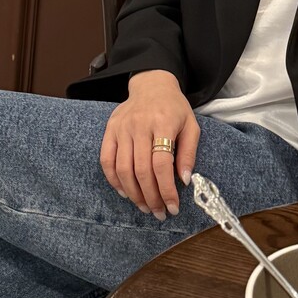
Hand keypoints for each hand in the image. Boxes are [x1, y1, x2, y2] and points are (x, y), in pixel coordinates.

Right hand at [100, 70, 199, 219]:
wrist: (152, 85)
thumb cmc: (174, 109)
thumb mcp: (191, 126)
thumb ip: (189, 153)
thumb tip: (184, 181)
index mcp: (163, 123)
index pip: (162, 164)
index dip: (167, 189)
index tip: (173, 207)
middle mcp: (139, 125)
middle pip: (141, 170)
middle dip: (151, 197)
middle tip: (159, 213)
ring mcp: (121, 128)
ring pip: (122, 169)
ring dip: (133, 193)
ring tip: (144, 207)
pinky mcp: (109, 130)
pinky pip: (106, 160)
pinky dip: (114, 180)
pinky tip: (125, 193)